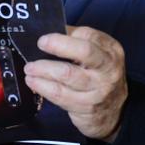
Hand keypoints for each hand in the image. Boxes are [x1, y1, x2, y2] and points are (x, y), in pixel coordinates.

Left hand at [24, 25, 127, 141]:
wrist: (114, 113)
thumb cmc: (100, 77)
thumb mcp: (99, 56)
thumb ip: (79, 42)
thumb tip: (52, 32)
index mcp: (111, 51)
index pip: (89, 36)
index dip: (65, 35)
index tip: (45, 37)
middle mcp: (108, 69)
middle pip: (84, 52)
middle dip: (59, 45)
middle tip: (40, 44)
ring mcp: (98, 90)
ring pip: (67, 75)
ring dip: (44, 69)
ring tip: (29, 67)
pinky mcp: (85, 107)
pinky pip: (60, 95)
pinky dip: (43, 86)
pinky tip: (33, 82)